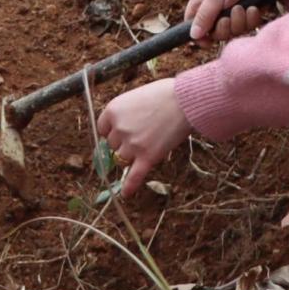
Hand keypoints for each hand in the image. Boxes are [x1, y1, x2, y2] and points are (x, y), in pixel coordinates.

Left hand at [97, 80, 191, 195]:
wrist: (185, 100)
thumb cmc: (164, 94)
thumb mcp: (136, 97)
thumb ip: (125, 113)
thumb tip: (122, 127)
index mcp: (113, 110)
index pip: (103, 128)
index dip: (114, 130)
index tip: (125, 128)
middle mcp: (119, 128)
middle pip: (113, 144)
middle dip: (125, 141)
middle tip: (145, 130)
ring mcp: (132, 144)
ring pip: (122, 158)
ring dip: (132, 154)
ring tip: (150, 141)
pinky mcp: (147, 157)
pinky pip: (134, 176)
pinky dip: (129, 186)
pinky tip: (126, 194)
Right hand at [186, 0, 263, 43]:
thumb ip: (203, 17)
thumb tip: (193, 36)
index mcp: (201, 3)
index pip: (193, 26)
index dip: (199, 36)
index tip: (208, 42)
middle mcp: (215, 10)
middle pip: (215, 33)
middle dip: (224, 28)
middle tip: (227, 17)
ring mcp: (232, 13)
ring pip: (232, 32)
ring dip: (239, 22)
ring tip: (242, 7)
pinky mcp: (247, 15)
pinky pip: (247, 27)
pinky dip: (251, 19)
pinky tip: (253, 8)